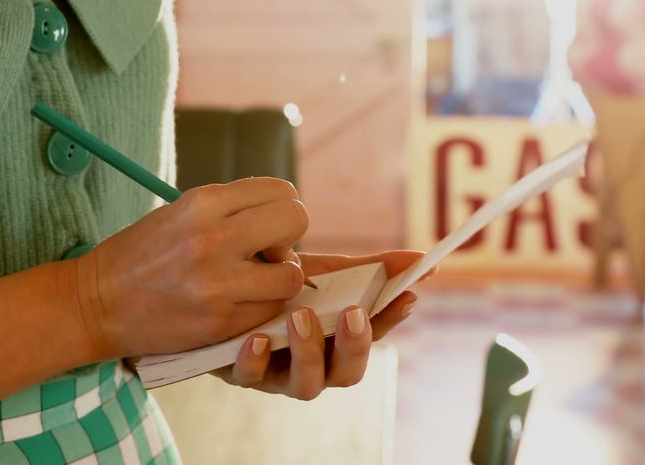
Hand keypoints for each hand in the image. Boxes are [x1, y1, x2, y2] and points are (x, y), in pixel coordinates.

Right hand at [69, 178, 308, 358]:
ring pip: (292, 275)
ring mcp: (216, 283)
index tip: (265, 228)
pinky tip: (238, 304)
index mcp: (201, 202)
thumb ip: (230, 210)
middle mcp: (211, 237)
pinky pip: (271, 310)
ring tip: (254, 282)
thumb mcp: (180, 213)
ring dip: (281, 279)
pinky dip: (263, 307)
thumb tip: (284, 218)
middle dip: (289, 238)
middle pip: (295, 220)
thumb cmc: (140, 255)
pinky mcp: (218, 321)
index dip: (282, 209)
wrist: (94, 304)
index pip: (281, 191)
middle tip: (269, 253)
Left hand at [211, 250, 428, 399]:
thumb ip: (370, 269)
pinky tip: (257, 337)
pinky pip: (249, 377)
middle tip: (352, 313)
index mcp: (339, 340)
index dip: (392, 319)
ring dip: (309, 353)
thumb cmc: (280, 287)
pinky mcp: (241, 372)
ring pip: (305, 384)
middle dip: (354, 346)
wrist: (221, 288)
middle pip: (347, 373)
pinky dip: (255, 361)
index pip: (374, 335)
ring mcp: (278, 373)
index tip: (405, 294)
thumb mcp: (323, 274)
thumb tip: (423, 259)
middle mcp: (314, 364)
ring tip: (302, 317)